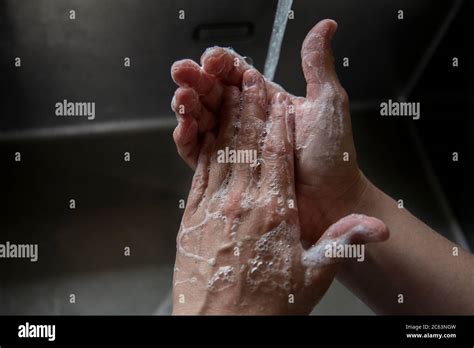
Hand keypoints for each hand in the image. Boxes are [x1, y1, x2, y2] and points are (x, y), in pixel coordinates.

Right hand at [171, 19, 365, 244]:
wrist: (331, 201)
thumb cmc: (334, 155)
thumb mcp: (327, 104)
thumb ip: (317, 66)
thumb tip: (325, 26)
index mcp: (267, 102)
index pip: (237, 76)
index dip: (221, 66)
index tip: (210, 59)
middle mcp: (249, 122)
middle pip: (214, 96)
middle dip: (196, 81)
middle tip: (181, 72)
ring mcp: (237, 147)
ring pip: (204, 121)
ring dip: (189, 107)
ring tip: (181, 97)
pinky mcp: (227, 172)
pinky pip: (201, 154)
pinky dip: (189, 139)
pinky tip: (184, 127)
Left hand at [172, 71, 388, 314]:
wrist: (217, 326)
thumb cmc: (266, 304)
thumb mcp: (312, 276)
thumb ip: (342, 244)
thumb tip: (376, 227)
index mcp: (274, 211)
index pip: (277, 154)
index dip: (278, 123)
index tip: (279, 101)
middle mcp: (241, 202)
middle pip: (246, 143)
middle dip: (249, 108)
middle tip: (250, 80)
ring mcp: (213, 207)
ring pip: (221, 151)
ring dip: (225, 120)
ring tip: (228, 94)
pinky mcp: (192, 216)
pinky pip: (200, 172)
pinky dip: (204, 149)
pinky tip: (207, 134)